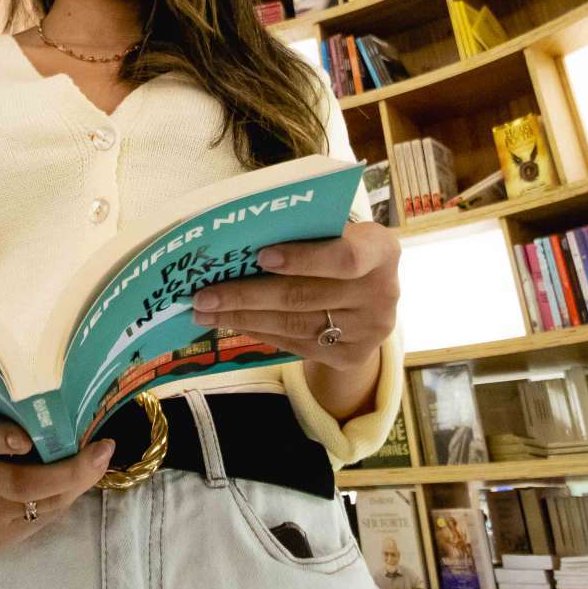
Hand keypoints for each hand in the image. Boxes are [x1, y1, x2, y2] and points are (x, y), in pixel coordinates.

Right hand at [0, 405, 114, 550]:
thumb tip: (50, 405)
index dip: (2, 439)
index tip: (23, 438)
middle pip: (23, 485)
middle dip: (71, 470)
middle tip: (103, 449)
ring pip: (41, 507)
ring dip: (76, 484)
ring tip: (99, 459)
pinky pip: (40, 520)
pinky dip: (62, 498)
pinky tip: (77, 479)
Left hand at [189, 220, 399, 369]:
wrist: (372, 300)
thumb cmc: (341, 250)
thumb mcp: (338, 233)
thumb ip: (306, 232)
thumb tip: (239, 238)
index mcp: (382, 251)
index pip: (345, 257)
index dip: (303, 258)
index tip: (260, 256)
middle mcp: (383, 293)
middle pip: (305, 296)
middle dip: (247, 294)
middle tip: (204, 294)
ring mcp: (369, 330)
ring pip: (294, 324)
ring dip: (243, 318)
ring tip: (206, 311)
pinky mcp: (351, 356)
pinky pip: (296, 344)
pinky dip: (259, 331)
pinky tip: (232, 322)